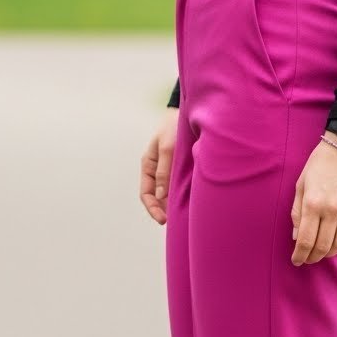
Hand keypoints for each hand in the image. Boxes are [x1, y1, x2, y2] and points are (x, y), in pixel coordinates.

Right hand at [140, 107, 178, 224]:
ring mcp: (169, 170)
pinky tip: (190, 203)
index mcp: (148, 165)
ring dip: (173, 205)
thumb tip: (161, 196)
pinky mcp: (181, 169)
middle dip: (163, 211)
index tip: (163, 220)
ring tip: (183, 217)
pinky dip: (181, 196)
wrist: (188, 113)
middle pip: (157, 197)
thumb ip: (164, 171)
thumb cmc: (174, 127)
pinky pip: (178, 187)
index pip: (146, 194)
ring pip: (168, 194)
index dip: (153, 209)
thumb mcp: (167, 148)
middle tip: (174, 223)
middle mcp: (157, 170)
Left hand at [290, 131, 336, 264]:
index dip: (300, 255)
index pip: (306, 240)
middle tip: (308, 260)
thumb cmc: (320, 164)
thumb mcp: (301, 184)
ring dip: (329, 252)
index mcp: (313, 203)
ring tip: (322, 253)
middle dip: (313, 257)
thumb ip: (297, 212)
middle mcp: (333, 209)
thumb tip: (297, 237)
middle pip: (323, 246)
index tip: (296, 261)